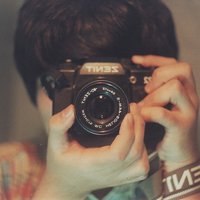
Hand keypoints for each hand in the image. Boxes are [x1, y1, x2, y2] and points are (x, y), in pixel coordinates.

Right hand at [33, 103, 148, 199]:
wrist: (66, 185)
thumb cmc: (61, 165)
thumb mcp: (55, 143)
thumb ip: (58, 125)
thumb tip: (71, 110)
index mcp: (93, 164)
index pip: (118, 153)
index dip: (127, 132)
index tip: (127, 115)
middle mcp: (109, 173)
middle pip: (135, 153)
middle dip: (139, 127)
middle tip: (133, 110)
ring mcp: (118, 177)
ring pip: (142, 162)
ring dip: (143, 139)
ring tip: (136, 122)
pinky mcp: (122, 178)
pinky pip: (141, 169)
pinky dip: (144, 152)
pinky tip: (137, 140)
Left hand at [132, 55, 199, 172]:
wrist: (178, 153)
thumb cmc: (167, 128)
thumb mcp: (162, 105)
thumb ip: (155, 94)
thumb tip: (139, 86)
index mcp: (184, 90)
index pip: (174, 64)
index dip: (155, 59)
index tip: (137, 60)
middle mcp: (190, 97)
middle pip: (181, 69)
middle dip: (159, 75)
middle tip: (147, 90)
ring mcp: (188, 111)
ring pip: (174, 88)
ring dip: (153, 96)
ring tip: (145, 106)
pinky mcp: (181, 126)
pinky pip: (163, 113)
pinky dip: (149, 113)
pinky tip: (144, 116)